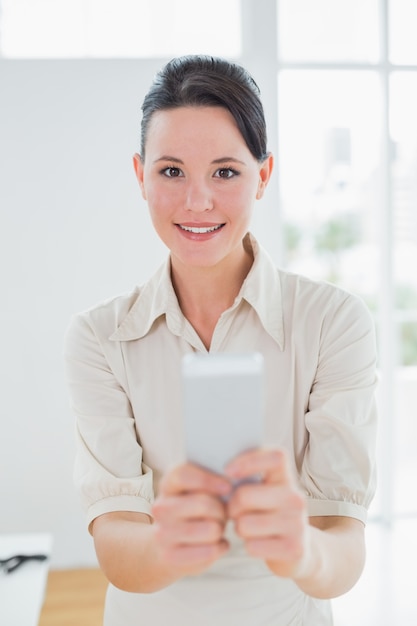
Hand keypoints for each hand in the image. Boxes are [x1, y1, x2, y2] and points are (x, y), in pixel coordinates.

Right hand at [151, 463, 231, 576]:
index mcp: (168, 484)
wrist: (167, 543)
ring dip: (221, 529)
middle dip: (222, 510)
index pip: (183, 475)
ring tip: (217, 528)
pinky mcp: (170, 557)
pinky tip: (216, 544)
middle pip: (204, 504)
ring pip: (211, 529)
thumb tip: (232, 483)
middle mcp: (160, 507)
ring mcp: (162, 533)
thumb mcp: (197, 489)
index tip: (228, 487)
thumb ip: (211, 480)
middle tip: (223, 514)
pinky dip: (221, 547)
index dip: (208, 480)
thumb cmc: (194, 509)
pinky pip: (210, 551)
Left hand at [225, 448, 309, 578]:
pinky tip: (258, 543)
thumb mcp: (263, 492)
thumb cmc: (268, 515)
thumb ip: (247, 479)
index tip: (228, 471)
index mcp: (286, 479)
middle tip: (235, 512)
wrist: (296, 550)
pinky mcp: (294, 548)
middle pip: (245, 495)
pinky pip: (253, 546)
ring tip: (249, 528)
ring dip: (239, 528)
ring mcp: (297, 523)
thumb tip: (218, 473)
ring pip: (245, 524)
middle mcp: (295, 498)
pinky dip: (249, 546)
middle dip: (232, 507)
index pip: (276, 457)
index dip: (249, 460)